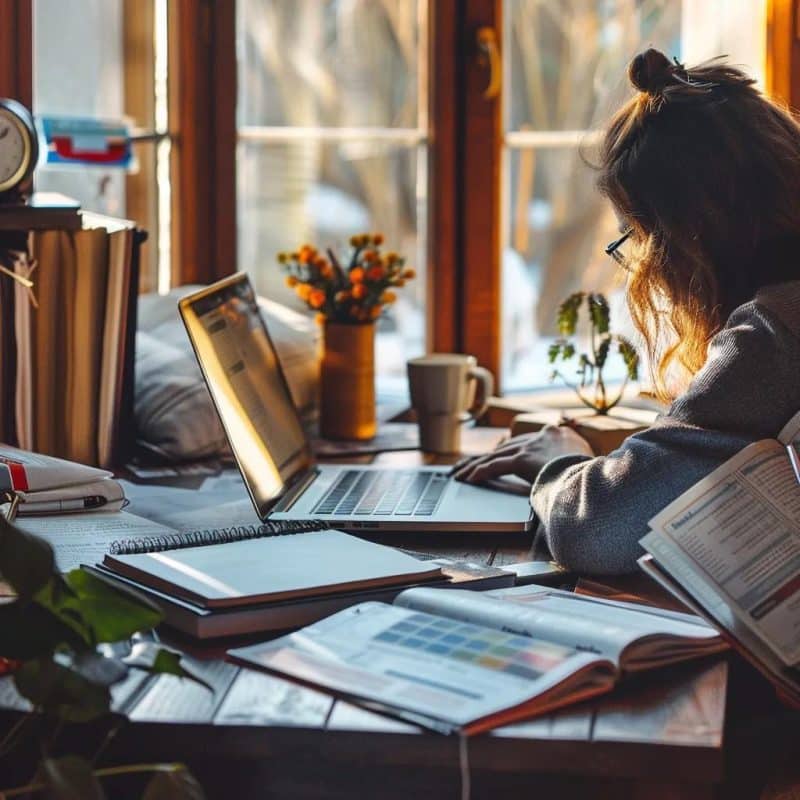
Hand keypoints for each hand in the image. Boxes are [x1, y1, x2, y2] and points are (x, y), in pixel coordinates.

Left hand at [452, 425, 593, 485]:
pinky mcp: (524, 458)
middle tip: (469, 465)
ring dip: (476, 466)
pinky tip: (469, 479)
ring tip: (461, 474)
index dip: (508, 450)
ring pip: (496, 455)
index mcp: (557, 435)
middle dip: (486, 458)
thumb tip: (571, 473)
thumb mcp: (586, 463)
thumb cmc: (595, 475)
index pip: (525, 442)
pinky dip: (481, 472)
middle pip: (506, 447)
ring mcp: (532, 446)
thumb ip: (572, 462)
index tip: (496, 455)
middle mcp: (541, 436)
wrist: (597, 477)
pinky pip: (496, 466)